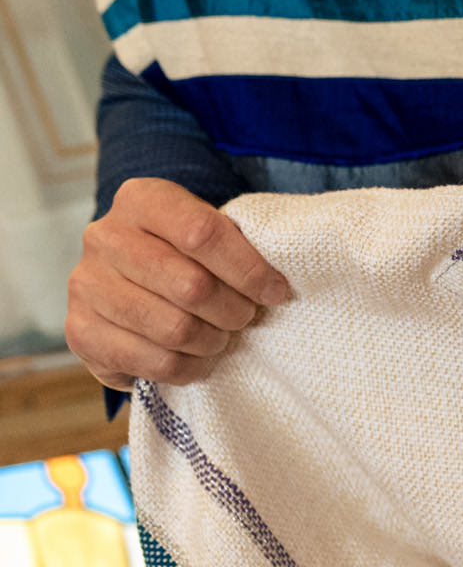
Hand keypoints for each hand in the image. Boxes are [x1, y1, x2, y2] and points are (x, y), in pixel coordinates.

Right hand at [64, 178, 289, 389]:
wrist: (125, 288)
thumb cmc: (185, 258)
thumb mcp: (210, 236)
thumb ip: (238, 246)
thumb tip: (275, 287)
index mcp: (141, 200)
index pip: (202, 233)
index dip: (248, 269)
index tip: (275, 291)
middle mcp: (104, 236)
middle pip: (192, 286)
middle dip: (234, 310)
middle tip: (244, 317)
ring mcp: (86, 284)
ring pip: (176, 329)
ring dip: (213, 341)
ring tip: (219, 336)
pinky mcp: (81, 331)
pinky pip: (157, 361)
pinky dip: (189, 366)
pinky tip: (194, 356)